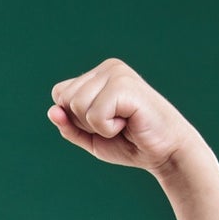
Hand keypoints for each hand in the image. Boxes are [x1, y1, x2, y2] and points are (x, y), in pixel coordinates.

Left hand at [46, 57, 202, 175]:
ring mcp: (117, 73)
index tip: (103, 123)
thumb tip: (52, 110)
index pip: (60, 94)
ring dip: (97, 126)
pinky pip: (94, 115)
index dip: (74, 118)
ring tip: (123, 122)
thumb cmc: (129, 143)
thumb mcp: (90, 137)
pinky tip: (129, 122)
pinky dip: (108, 129)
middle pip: (66, 100)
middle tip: (115, 124)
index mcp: (98, 74)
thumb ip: (68, 125)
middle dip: (85, 122)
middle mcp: (108, 67)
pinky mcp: (125, 85)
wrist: (165, 152)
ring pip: (77, 106)